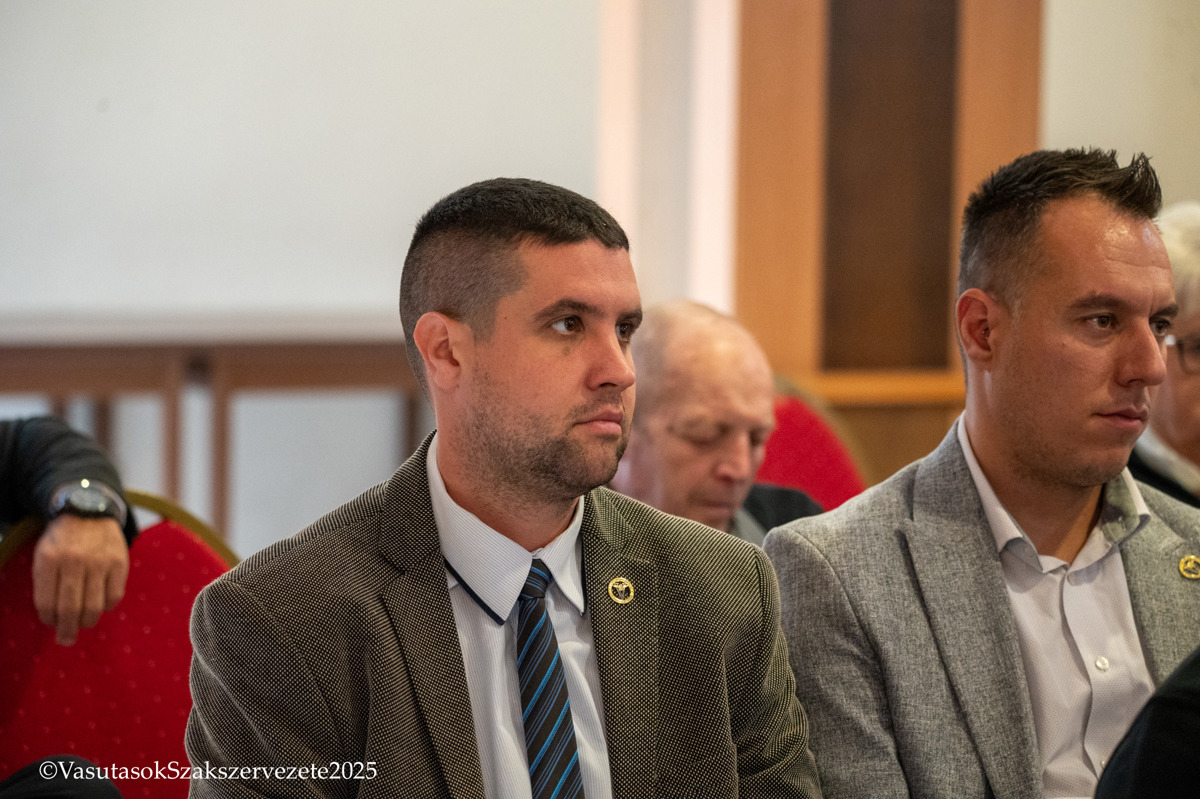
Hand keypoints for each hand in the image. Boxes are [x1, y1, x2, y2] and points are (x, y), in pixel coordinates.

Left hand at [32, 516, 129, 645]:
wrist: (89, 510)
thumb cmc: (62, 540)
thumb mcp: (44, 555)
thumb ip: (46, 583)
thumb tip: (54, 617)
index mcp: (49, 560)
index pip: (47, 603)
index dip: (48, 619)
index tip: (51, 623)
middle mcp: (74, 561)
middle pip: (71, 608)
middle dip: (67, 630)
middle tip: (66, 639)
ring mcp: (99, 562)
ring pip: (94, 606)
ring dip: (87, 621)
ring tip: (84, 623)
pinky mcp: (120, 562)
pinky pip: (114, 596)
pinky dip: (107, 606)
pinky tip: (101, 604)